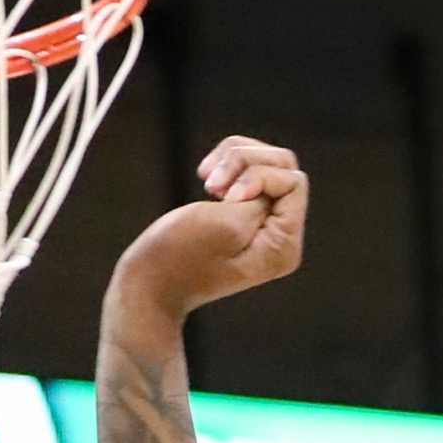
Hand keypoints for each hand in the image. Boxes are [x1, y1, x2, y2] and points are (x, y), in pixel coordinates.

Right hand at [114, 136, 307, 319]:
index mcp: (284, 246)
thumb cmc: (183, 255)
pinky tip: (204, 178)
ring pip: (263, 160)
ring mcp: (264, 224)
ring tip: (206, 183)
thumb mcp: (230, 222)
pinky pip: (246, 169)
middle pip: (282, 166)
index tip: (226, 197)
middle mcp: (282, 236)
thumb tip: (276, 174)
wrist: (150, 282)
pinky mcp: (243, 212)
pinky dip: (225, 163)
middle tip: (212, 186)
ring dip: (231, 160)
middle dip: (245, 162)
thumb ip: (263, 193)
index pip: (293, 182)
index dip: (259, 175)